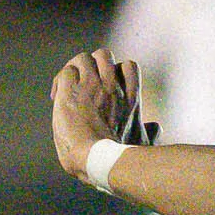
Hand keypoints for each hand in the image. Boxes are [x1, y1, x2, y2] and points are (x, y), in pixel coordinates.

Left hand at [49, 50, 150, 177]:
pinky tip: (57, 96)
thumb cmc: (120, 157)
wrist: (97, 159)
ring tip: (68, 88)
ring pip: (82, 58)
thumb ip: (149, 133)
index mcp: (129, 96)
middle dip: (93, 65)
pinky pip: (65, 72)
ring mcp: (90, 85)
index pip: (128, 66)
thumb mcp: (141, 142)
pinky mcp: (70, 91)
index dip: (117, 71)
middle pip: (103, 55)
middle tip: (84, 84)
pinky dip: (61, 81)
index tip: (108, 86)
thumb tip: (157, 128)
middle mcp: (112, 86)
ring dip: (74, 70)